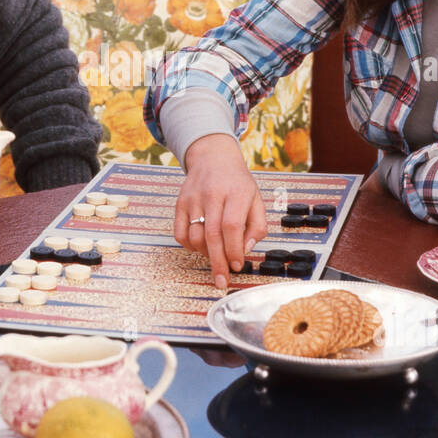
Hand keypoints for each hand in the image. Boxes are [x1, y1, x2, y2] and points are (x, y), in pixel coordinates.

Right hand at [174, 133, 266, 288]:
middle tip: (222, 280)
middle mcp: (212, 194)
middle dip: (218, 262)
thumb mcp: (256, 199)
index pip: (232, 226)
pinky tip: (201, 246)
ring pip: (195, 236)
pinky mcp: (180, 203)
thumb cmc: (237, 182)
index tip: (237, 265)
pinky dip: (189, 246)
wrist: (213, 158)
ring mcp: (193, 198)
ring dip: (205, 254)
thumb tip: (246, 249)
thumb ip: (257, 226)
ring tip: (216, 256)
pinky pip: (180, 233)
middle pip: (212, 235)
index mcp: (236, 192)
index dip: (234, 250)